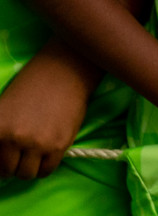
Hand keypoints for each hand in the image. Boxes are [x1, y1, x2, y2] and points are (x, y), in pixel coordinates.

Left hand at [0, 54, 90, 179]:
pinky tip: (47, 154)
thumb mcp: (3, 109)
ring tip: (34, 155)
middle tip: (20, 156)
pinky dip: (45, 167)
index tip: (5, 157)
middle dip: (12, 166)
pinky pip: (46, 171)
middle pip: (7, 171)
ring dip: (28, 168)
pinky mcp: (58, 145)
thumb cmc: (32, 87)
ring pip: (26, 174)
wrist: (64, 71)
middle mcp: (14, 139)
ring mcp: (37, 143)